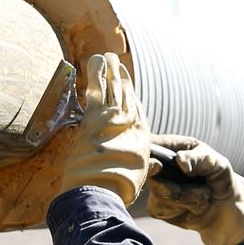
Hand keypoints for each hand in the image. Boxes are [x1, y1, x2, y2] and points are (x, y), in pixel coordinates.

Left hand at [61, 54, 149, 203]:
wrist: (102, 188)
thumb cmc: (118, 188)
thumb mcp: (137, 176)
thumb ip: (141, 167)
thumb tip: (149, 167)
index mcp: (141, 135)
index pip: (136, 109)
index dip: (131, 96)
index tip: (127, 87)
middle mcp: (130, 122)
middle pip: (126, 93)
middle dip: (120, 77)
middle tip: (116, 62)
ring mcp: (113, 117)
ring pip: (112, 86)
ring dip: (109, 69)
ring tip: (106, 56)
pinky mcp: (95, 115)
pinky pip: (96, 88)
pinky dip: (95, 73)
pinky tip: (94, 60)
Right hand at [146, 134, 243, 244]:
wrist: (229, 211)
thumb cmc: (222, 180)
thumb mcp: (217, 163)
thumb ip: (199, 159)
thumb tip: (179, 161)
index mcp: (172, 148)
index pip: (149, 144)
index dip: (147, 153)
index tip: (159, 165)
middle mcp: (161, 166)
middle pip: (148, 170)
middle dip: (174, 180)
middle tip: (192, 180)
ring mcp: (157, 186)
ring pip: (159, 191)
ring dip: (187, 196)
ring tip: (204, 194)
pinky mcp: (158, 207)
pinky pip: (161, 208)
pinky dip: (182, 208)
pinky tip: (195, 206)